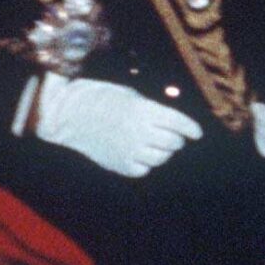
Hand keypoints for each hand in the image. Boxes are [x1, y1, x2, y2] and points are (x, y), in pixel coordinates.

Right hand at [29, 73, 202, 178]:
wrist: (67, 115)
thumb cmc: (99, 97)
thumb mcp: (129, 94)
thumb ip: (151, 108)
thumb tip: (171, 120)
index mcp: (143, 110)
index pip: (179, 122)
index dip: (191, 128)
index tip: (197, 133)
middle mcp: (140, 132)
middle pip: (173, 142)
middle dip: (177, 139)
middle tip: (175, 136)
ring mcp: (130, 151)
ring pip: (161, 158)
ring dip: (164, 152)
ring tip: (158, 146)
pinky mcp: (120, 165)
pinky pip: (144, 169)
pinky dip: (147, 163)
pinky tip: (141, 155)